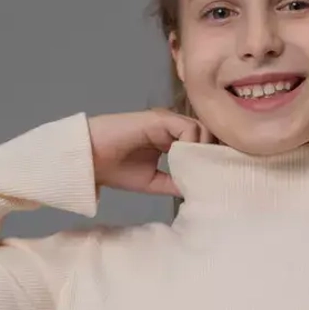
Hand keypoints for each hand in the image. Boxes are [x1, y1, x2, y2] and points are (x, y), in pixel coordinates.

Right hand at [87, 108, 211, 195]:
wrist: (90, 160)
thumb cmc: (116, 171)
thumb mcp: (153, 182)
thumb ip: (176, 182)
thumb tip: (200, 190)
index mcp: (171, 139)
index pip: (202, 144)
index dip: (212, 159)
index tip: (218, 178)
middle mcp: (172, 127)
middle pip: (207, 135)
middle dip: (213, 154)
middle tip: (214, 176)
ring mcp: (167, 121)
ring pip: (202, 130)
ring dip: (204, 152)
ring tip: (199, 173)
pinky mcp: (160, 119)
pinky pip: (188, 129)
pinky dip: (193, 146)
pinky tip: (187, 163)